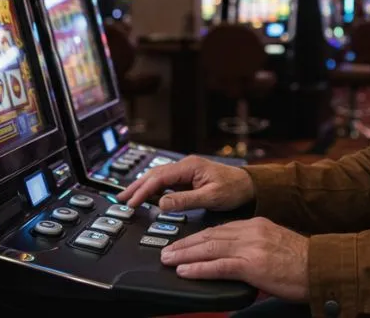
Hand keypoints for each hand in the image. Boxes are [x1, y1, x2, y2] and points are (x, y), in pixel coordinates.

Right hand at [117, 155, 253, 212]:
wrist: (249, 185)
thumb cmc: (234, 188)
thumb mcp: (210, 197)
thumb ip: (185, 200)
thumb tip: (162, 204)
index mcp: (190, 167)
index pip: (159, 178)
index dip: (143, 191)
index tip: (132, 203)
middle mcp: (186, 166)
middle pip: (154, 175)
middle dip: (136, 186)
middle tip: (120, 200)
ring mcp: (187, 172)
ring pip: (159, 178)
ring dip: (143, 187)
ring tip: (128, 198)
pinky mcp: (189, 179)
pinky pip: (166, 183)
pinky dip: (154, 189)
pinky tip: (147, 197)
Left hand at [160, 217, 309, 301]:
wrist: (321, 266)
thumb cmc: (301, 262)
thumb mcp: (275, 245)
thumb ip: (255, 246)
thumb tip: (235, 258)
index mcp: (257, 224)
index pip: (221, 229)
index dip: (198, 236)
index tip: (184, 243)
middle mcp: (251, 231)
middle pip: (210, 235)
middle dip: (185, 244)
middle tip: (166, 251)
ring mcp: (251, 247)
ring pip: (209, 248)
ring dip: (185, 255)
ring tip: (168, 260)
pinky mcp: (252, 264)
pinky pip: (219, 266)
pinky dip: (198, 269)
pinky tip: (184, 271)